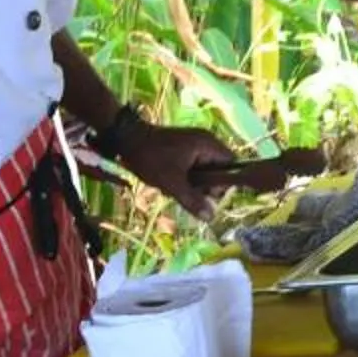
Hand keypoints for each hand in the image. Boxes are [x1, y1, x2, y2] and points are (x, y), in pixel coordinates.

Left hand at [117, 124, 234, 219]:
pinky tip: (171, 183)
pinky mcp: (184, 149)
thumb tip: (211, 217)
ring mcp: (194, 145)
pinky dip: (185, 178)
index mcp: (208, 145)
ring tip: (177, 187)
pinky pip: (193, 168)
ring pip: (204, 172)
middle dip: (205, 186)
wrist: (125, 138)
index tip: (208, 194)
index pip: (232, 165)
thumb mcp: (172, 183)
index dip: (224, 182)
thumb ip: (193, 200)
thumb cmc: (151, 158)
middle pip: (219, 170)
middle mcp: (206, 142)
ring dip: (194, 184)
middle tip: (188, 192)